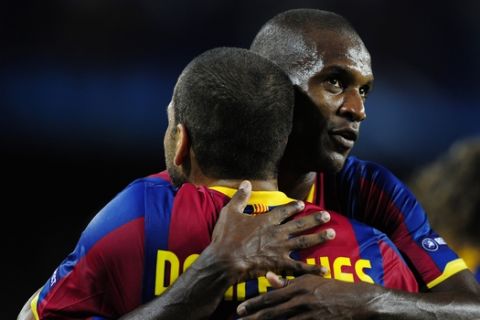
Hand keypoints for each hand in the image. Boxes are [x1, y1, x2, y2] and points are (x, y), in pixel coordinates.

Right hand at [210, 181, 334, 283]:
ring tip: (332, 234)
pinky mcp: (280, 264)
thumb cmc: (226, 237)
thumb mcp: (230, 212)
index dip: (293, 206)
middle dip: (315, 219)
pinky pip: (299, 267)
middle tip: (327, 216)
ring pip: (304, 242)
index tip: (302, 204)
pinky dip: (312, 268)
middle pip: (300, 224)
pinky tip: (325, 269)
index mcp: (266, 221)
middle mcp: (277, 233)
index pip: (284, 211)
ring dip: (319, 237)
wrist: (225, 260)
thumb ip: (240, 197)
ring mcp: (280, 249)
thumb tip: (246, 182)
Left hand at [236, 272, 382, 319]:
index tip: (239, 309)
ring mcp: (310, 316)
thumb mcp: (310, 280)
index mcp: (299, 287)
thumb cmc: (333, 289)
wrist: (360, 301)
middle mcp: (302, 301)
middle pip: (272, 313)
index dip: (254, 304)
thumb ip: (288, 282)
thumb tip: (268, 276)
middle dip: (253, 318)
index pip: (271, 297)